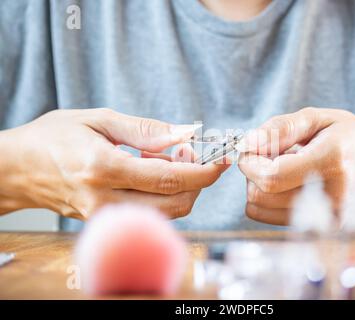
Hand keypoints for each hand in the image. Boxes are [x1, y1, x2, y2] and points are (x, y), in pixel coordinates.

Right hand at [0, 108, 228, 218]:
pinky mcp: (106, 223)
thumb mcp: (99, 120)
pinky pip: (150, 214)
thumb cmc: (53, 138)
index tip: (223, 160)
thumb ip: (146, 130)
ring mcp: (106, 217)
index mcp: (105, 169)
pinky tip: (152, 172)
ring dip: (181, 186)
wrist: (18, 170)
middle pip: (177, 203)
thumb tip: (186, 132)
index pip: (171, 178)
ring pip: (167, 212)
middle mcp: (107, 200)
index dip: (204, 171)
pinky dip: (163, 194)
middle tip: (189, 150)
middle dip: (197, 179)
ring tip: (166, 158)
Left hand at [237, 107, 354, 224]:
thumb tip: (246, 143)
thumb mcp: (318, 118)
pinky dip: (269, 200)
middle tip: (268, 156)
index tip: (252, 150)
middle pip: (262, 195)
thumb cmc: (350, 137)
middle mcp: (332, 195)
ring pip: (262, 209)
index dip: (250, 163)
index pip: (272, 176)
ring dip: (260, 186)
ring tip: (282, 169)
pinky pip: (271, 218)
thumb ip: (279, 129)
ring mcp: (329, 217)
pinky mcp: (323, 229)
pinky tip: (288, 184)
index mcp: (331, 161)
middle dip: (253, 173)